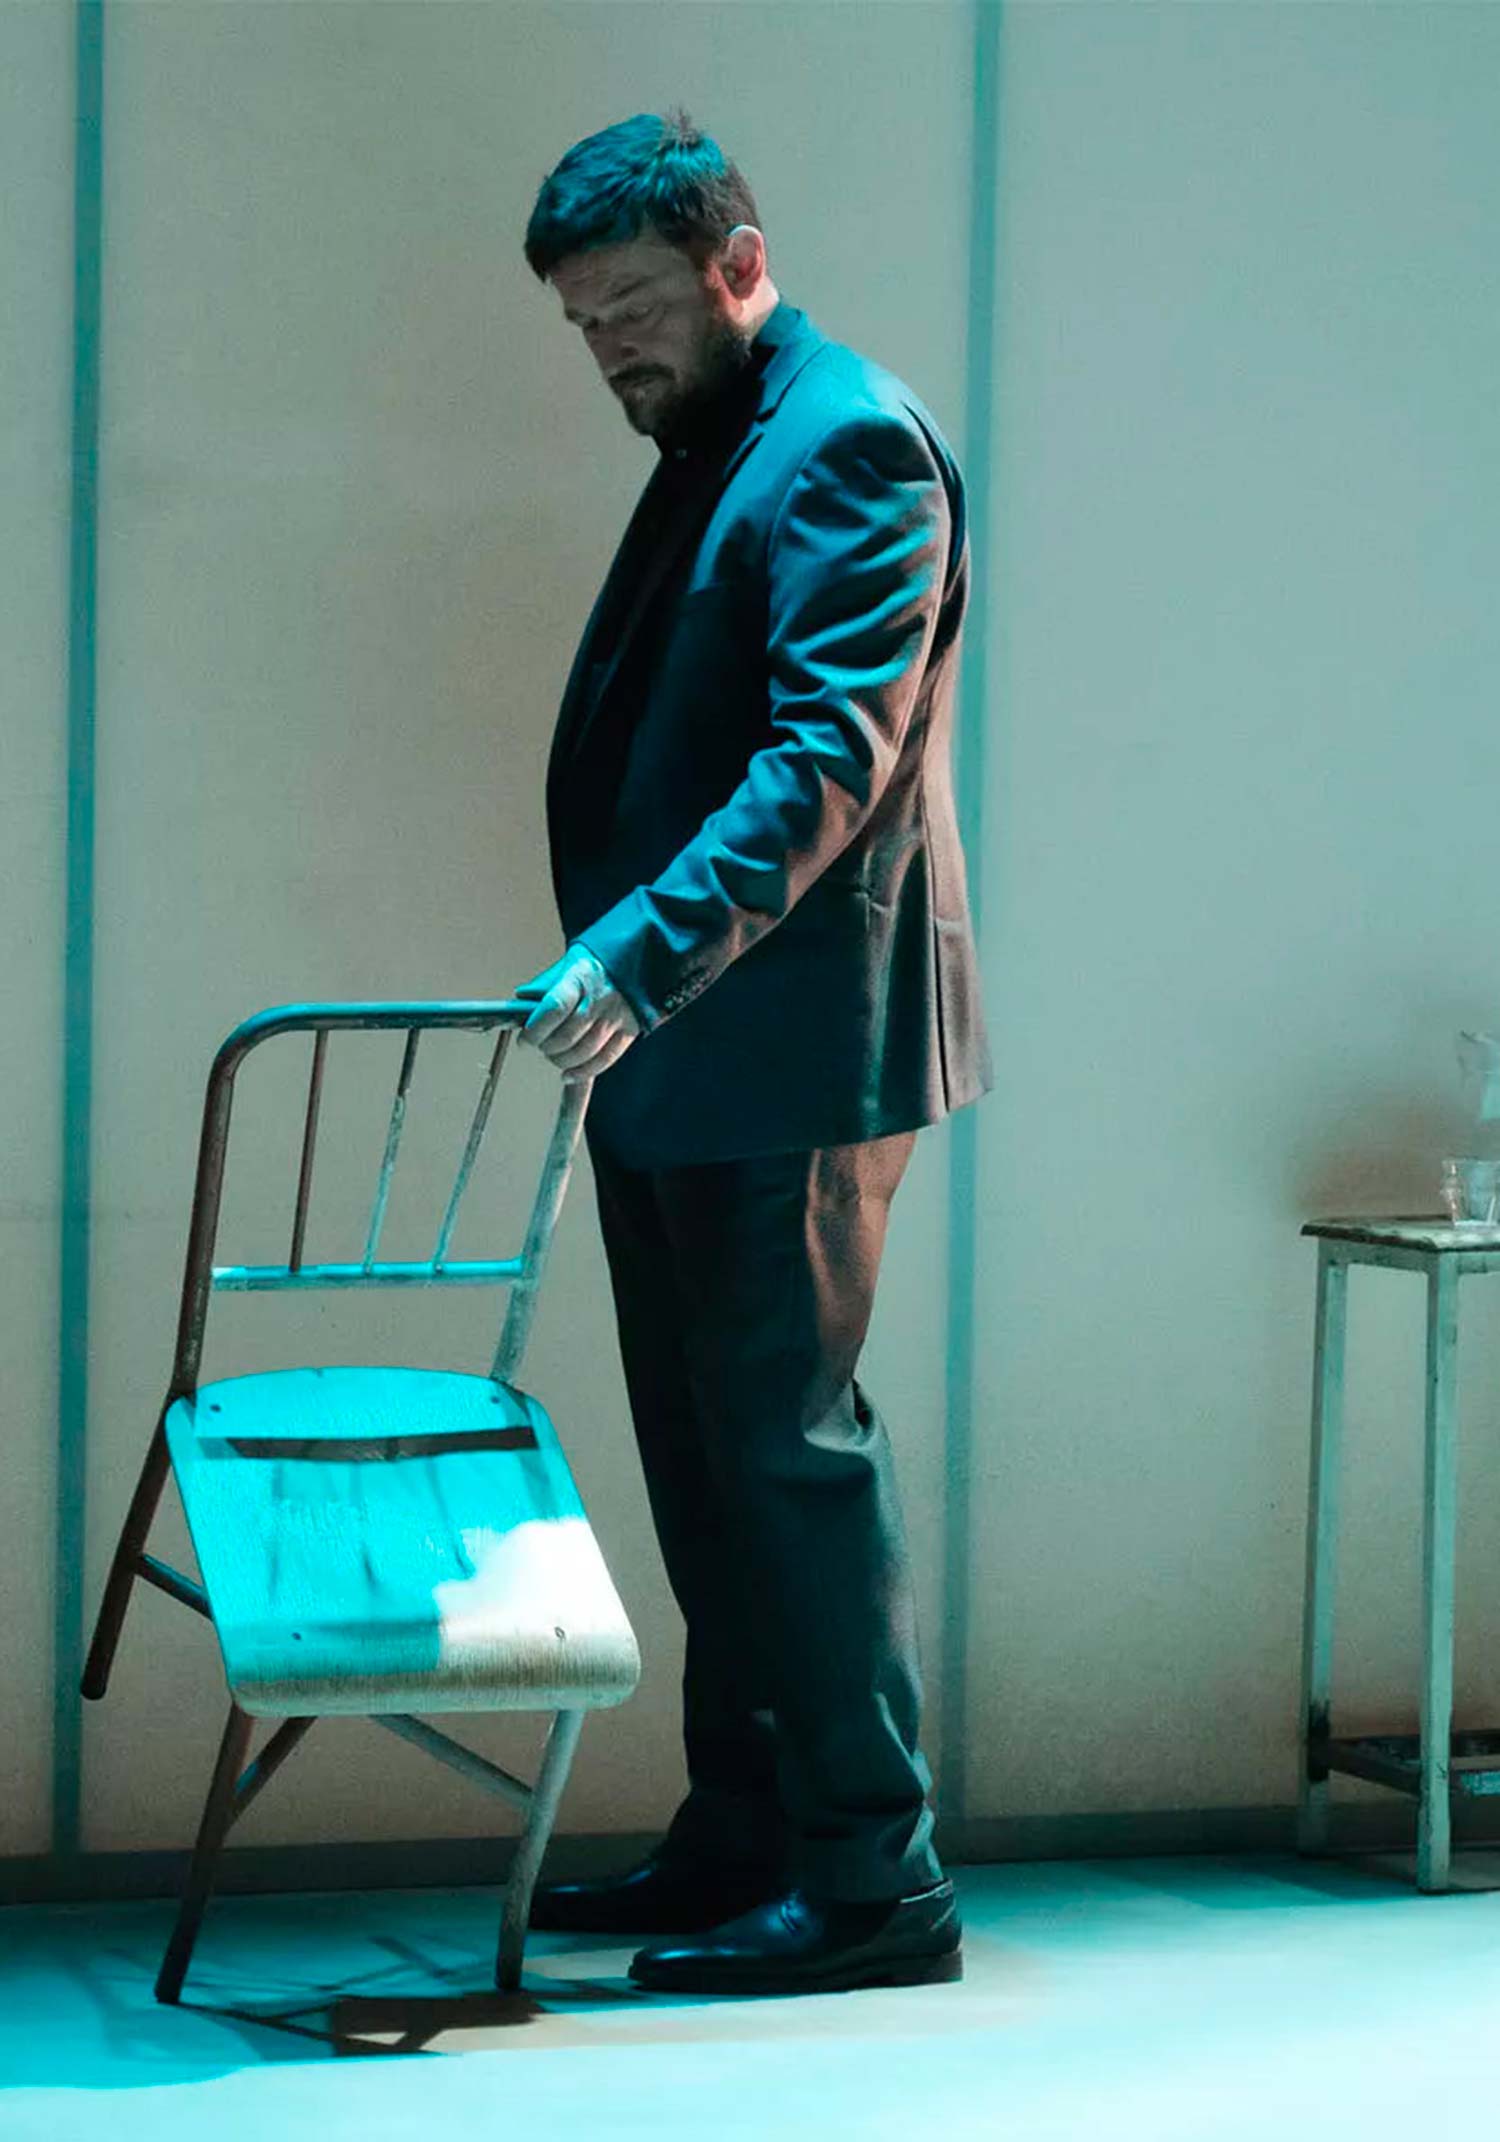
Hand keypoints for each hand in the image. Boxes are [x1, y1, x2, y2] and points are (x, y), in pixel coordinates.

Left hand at [512, 943, 640, 1078]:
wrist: (642, 955)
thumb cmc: (599, 961)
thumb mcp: (569, 962)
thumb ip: (545, 984)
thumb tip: (519, 1001)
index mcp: (581, 977)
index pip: (554, 1009)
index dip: (535, 1030)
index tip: (524, 1040)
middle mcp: (600, 998)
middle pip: (567, 1036)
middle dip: (546, 1047)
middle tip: (539, 1045)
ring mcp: (617, 1016)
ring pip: (584, 1052)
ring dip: (562, 1061)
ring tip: (554, 1056)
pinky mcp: (630, 1030)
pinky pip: (605, 1059)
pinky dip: (584, 1071)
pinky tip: (569, 1074)